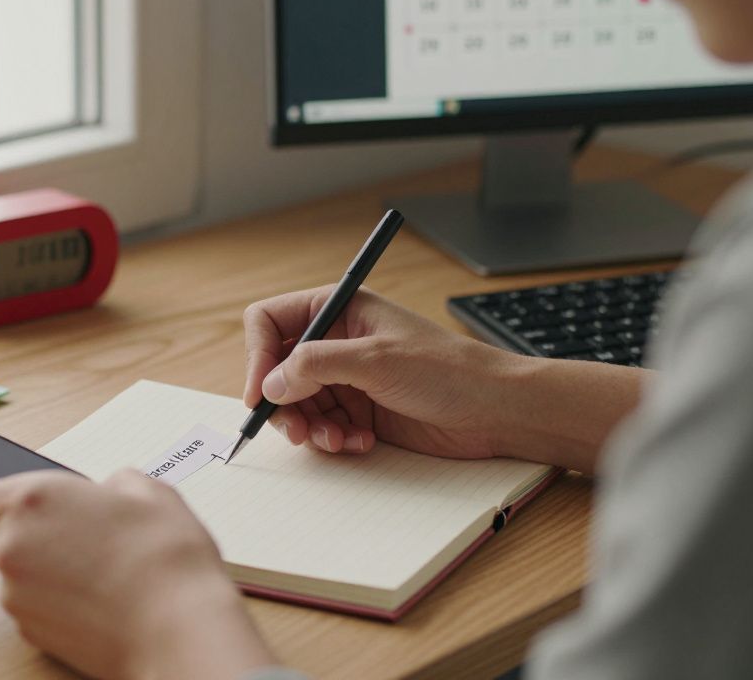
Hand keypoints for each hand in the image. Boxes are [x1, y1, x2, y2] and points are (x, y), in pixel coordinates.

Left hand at [0, 470, 274, 679]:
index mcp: (30, 499)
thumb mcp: (147, 490)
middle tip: (75, 532)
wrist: (178, 627)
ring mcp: (17, 595)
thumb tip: (110, 492)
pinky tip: (98, 596)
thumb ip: (112, 483)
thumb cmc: (164, 558)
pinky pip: (33, 606)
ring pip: (15, 574)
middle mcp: (12, 547)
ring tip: (100, 567)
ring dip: (44, 569)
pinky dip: (56, 601)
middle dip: (25, 534)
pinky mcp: (31, 633)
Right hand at [243, 285, 520, 458]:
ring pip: (296, 404)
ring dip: (309, 427)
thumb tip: (270, 383)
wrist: (494, 410)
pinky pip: (322, 427)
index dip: (258, 356)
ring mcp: (347, 378)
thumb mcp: (376, 360)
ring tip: (337, 440)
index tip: (261, 393)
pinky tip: (361, 443)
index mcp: (338, 309)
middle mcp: (336, 341)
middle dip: (282, 403)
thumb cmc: (448, 370)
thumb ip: (316, 365)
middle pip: (276, 370)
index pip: (270, 322)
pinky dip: (333, 439)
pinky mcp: (359, 411)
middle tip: (296, 431)